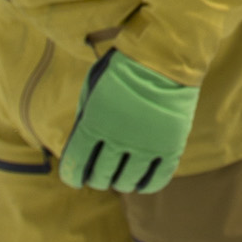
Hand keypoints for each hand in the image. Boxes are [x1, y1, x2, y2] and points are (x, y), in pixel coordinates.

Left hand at [58, 50, 198, 193]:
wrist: (163, 57)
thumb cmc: (123, 69)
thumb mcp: (93, 90)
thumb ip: (85, 119)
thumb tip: (81, 147)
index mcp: (93, 123)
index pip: (75, 163)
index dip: (72, 176)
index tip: (75, 179)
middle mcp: (118, 138)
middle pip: (101, 176)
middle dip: (97, 179)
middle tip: (100, 175)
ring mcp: (146, 145)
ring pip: (127, 182)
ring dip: (120, 183)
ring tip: (121, 179)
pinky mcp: (170, 147)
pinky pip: (156, 179)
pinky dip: (147, 185)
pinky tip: (141, 182)